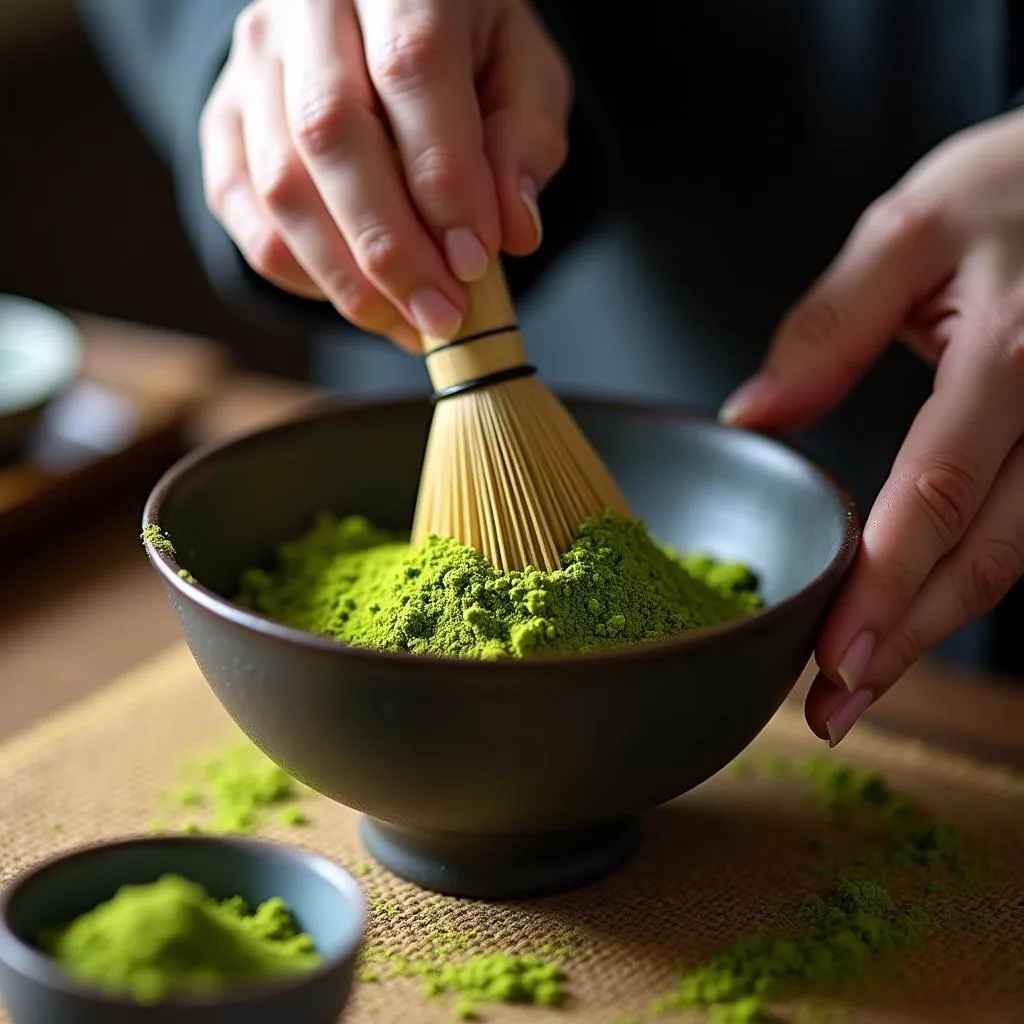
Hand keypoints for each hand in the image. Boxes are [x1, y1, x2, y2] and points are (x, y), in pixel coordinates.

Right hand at [199, 0, 570, 350]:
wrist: (381, 21)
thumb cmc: (466, 50)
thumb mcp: (523, 71)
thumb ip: (527, 139)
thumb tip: (514, 229)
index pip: (412, 72)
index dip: (444, 181)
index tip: (476, 262)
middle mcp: (309, 4)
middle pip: (331, 134)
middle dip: (390, 247)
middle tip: (441, 315)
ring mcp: (253, 62)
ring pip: (280, 184)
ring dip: (345, 276)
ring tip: (408, 325)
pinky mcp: (223, 119)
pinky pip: (245, 211)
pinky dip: (303, 272)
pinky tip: (363, 300)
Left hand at [719, 110, 1023, 745]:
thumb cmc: (1015, 187)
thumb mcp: (910, 231)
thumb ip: (829, 327)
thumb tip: (752, 416)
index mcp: (1015, 352)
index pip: (940, 491)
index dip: (887, 584)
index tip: (832, 657)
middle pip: (989, 555)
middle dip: (909, 639)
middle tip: (836, 707)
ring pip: (1017, 559)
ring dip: (937, 628)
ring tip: (863, 685)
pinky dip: (970, 582)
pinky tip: (918, 616)